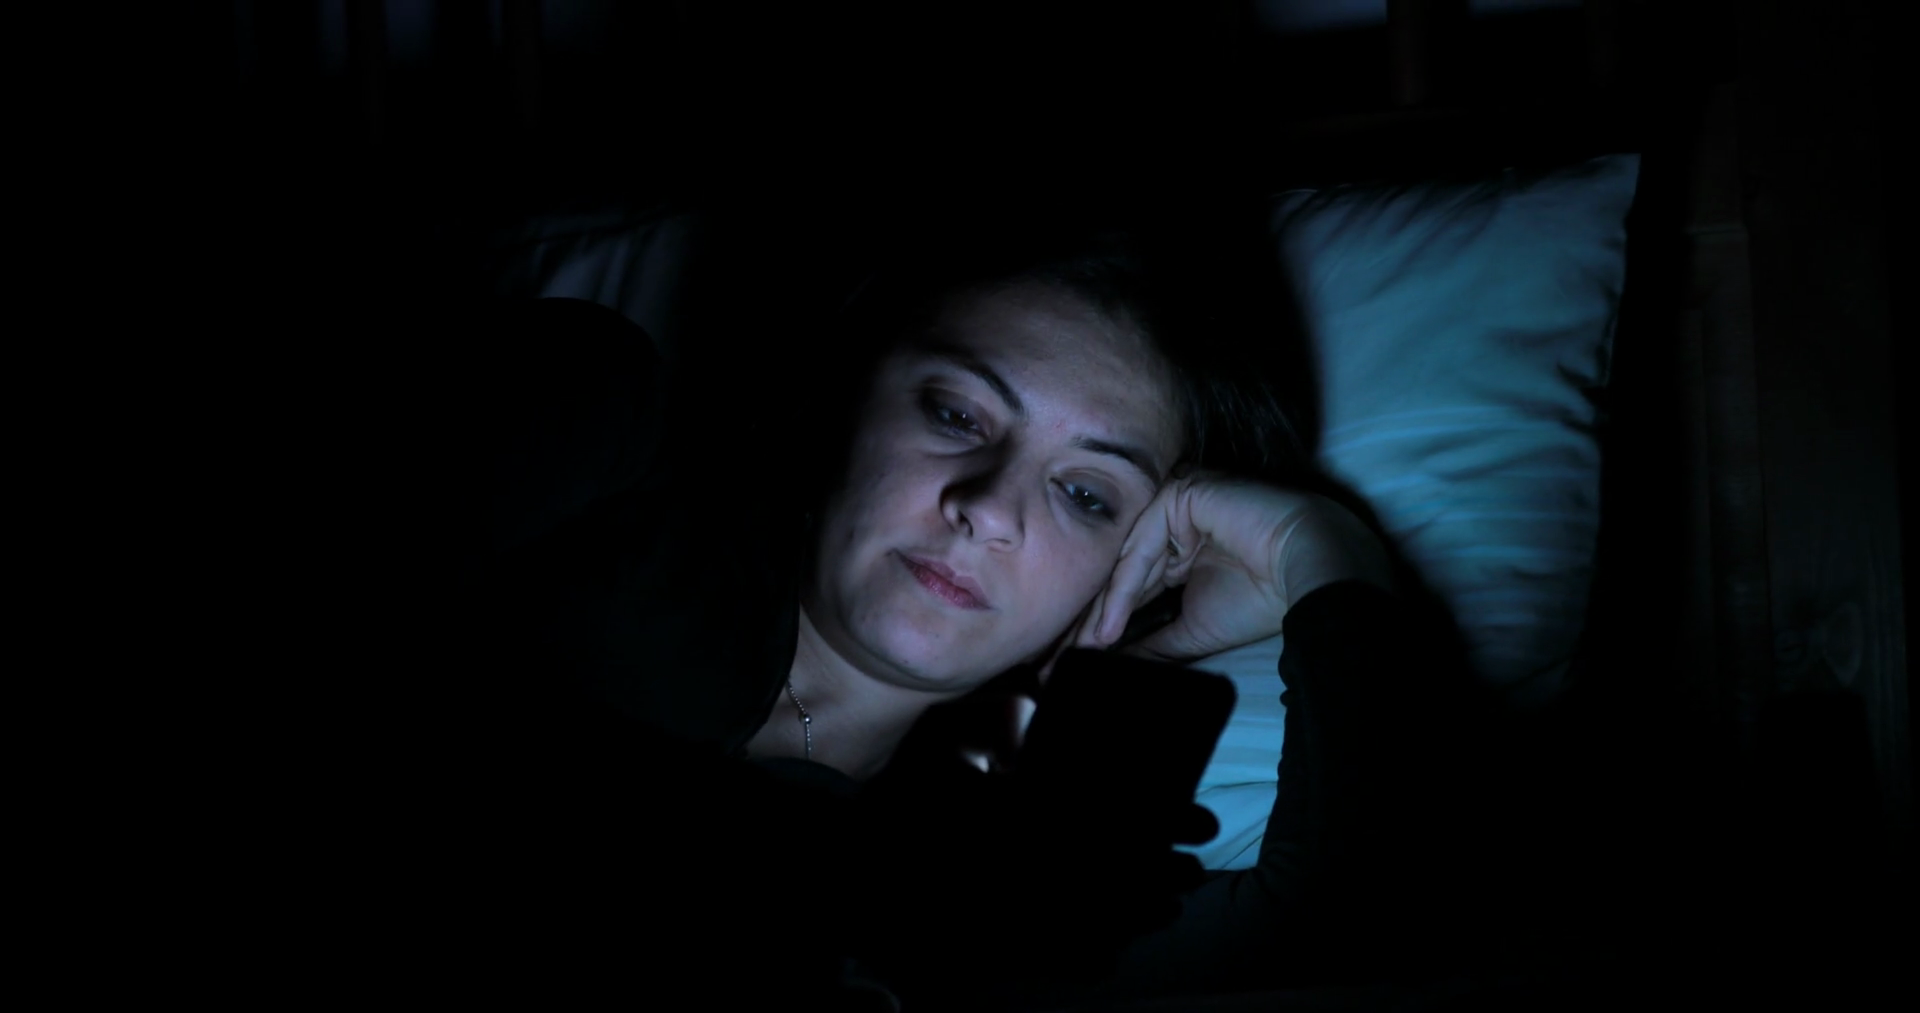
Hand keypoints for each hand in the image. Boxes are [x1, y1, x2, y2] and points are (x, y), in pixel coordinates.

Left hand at [1060, 474, 1391, 664]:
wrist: (1311, 575)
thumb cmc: (1262, 598)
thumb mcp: (1192, 629)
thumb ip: (1152, 644)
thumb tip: (1113, 667)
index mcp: (1176, 546)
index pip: (1127, 582)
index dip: (1099, 620)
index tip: (1070, 658)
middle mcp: (1171, 521)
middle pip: (1118, 566)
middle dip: (1088, 614)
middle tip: (1056, 654)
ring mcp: (1175, 502)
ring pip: (1125, 557)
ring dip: (1101, 608)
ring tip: (1082, 648)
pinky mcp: (1183, 492)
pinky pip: (1142, 543)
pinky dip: (1124, 589)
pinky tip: (1107, 626)